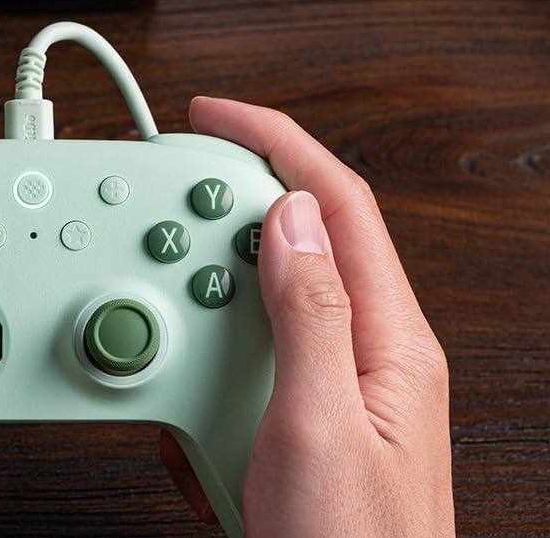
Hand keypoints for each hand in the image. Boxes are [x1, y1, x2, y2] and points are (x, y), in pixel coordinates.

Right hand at [159, 97, 454, 537]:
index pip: (338, 203)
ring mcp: (334, 397)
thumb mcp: (322, 427)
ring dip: (199, 317)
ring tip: (158, 334)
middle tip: (162, 213)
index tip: (215, 115)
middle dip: (220, 225)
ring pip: (256, 314)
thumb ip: (308, 313)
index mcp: (390, 341)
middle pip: (293, 246)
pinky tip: (179, 419)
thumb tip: (290, 215)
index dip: (277, 143)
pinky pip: (240, 378)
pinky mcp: (297, 435)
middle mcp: (368, 358)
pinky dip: (196, 384)